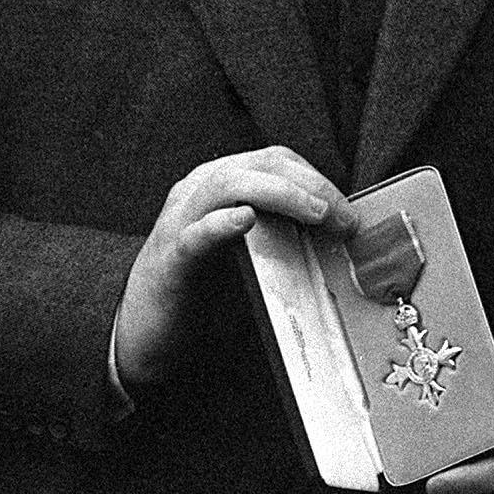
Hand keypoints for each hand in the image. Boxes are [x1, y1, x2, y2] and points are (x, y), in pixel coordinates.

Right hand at [115, 146, 352, 390]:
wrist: (145, 333)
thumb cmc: (202, 287)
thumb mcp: (246, 247)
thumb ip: (281, 230)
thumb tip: (339, 233)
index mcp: (218, 184)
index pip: (275, 160)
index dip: (316, 178)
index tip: (347, 211)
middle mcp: (197, 193)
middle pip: (260, 165)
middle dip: (311, 185)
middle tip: (345, 219)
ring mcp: (180, 222)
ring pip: (228, 184)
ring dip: (281, 194)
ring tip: (316, 213)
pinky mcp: (170, 260)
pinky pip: (195, 234)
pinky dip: (221, 224)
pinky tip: (244, 220)